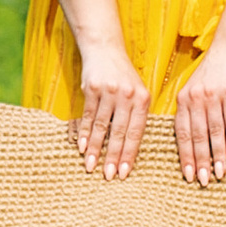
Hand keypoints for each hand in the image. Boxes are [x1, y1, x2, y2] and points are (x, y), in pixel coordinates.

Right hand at [76, 47, 151, 179]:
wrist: (105, 49)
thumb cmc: (124, 76)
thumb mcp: (138, 92)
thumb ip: (137, 116)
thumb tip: (132, 148)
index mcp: (143, 100)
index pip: (136, 133)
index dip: (130, 154)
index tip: (124, 173)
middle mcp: (128, 96)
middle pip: (120, 133)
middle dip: (113, 157)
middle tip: (108, 177)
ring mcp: (109, 91)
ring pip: (102, 126)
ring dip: (96, 149)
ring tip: (91, 167)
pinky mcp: (92, 88)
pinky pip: (88, 115)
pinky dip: (85, 133)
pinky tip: (82, 147)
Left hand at [172, 38, 225, 185]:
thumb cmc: (211, 73)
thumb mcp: (193, 90)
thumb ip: (189, 111)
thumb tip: (190, 140)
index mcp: (182, 101)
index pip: (182, 134)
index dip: (185, 156)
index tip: (187, 175)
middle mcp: (194, 99)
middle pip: (197, 137)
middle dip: (200, 161)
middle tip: (203, 181)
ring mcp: (212, 97)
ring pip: (214, 132)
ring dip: (217, 155)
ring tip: (220, 173)